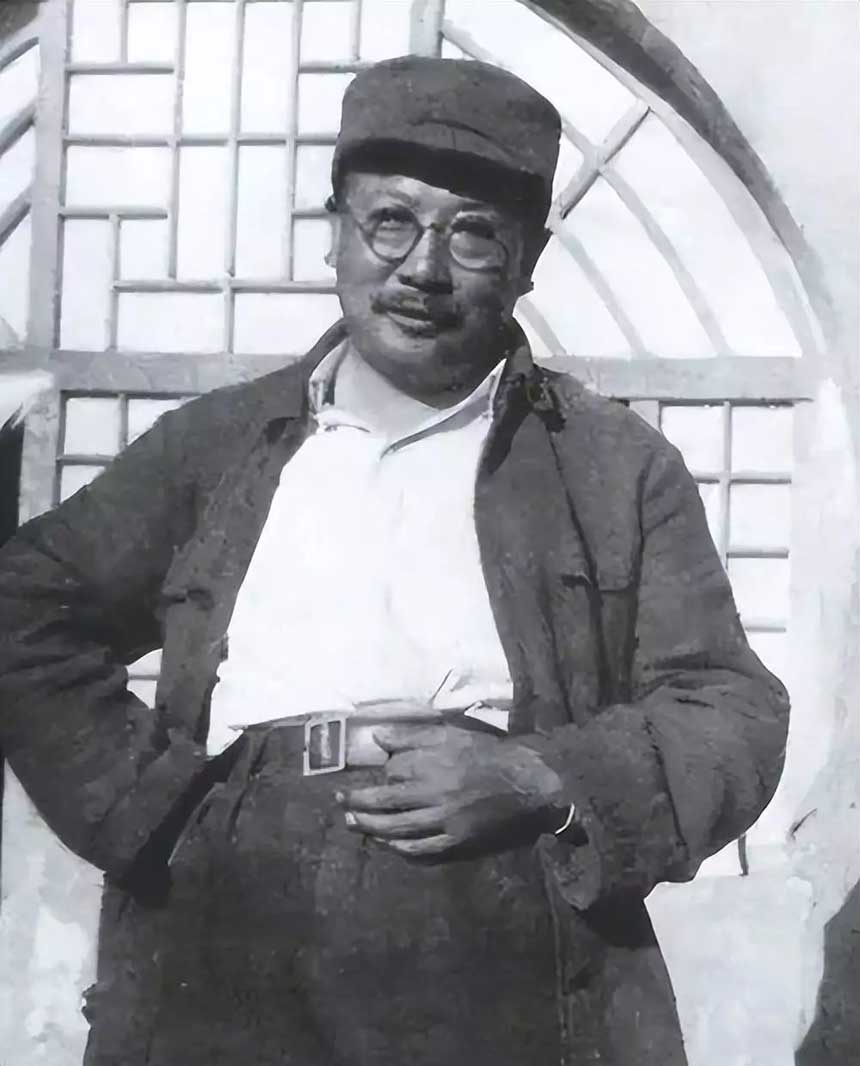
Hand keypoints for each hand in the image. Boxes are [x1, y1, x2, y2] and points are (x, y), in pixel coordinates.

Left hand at [337, 723, 564, 861]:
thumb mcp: (451, 734)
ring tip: (353, 824)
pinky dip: (399, 848)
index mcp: (430, 764)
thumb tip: (377, 738)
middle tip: (340, 802)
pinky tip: (387, 843)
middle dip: (357, 803)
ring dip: (370, 828)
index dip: (378, 774)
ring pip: (396, 829)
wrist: (526, 784)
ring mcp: (443, 822)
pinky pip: (420, 850)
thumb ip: (412, 736)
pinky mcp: (456, 842)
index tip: (367, 775)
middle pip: (384, 803)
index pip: (390, 772)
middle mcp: (432, 794)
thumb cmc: (487, 755)